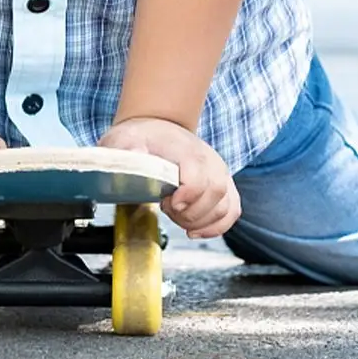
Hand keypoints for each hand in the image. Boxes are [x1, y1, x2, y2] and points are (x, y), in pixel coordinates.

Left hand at [100, 116, 240, 237]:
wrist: (156, 128)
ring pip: (225, 207)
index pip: (199, 179)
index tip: (166, 203)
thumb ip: (128, 150)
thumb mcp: (125, 139)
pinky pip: (231, 211)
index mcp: (187, 150)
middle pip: (215, 194)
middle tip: (167, 209)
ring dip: (200, 222)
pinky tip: (195, 230)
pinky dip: (216, 226)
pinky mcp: (223, 185)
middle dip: (190, 214)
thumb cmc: (141, 137)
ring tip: (176, 215)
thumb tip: (134, 156)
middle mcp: (209, 160)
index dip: (185, 199)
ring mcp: (219, 172)